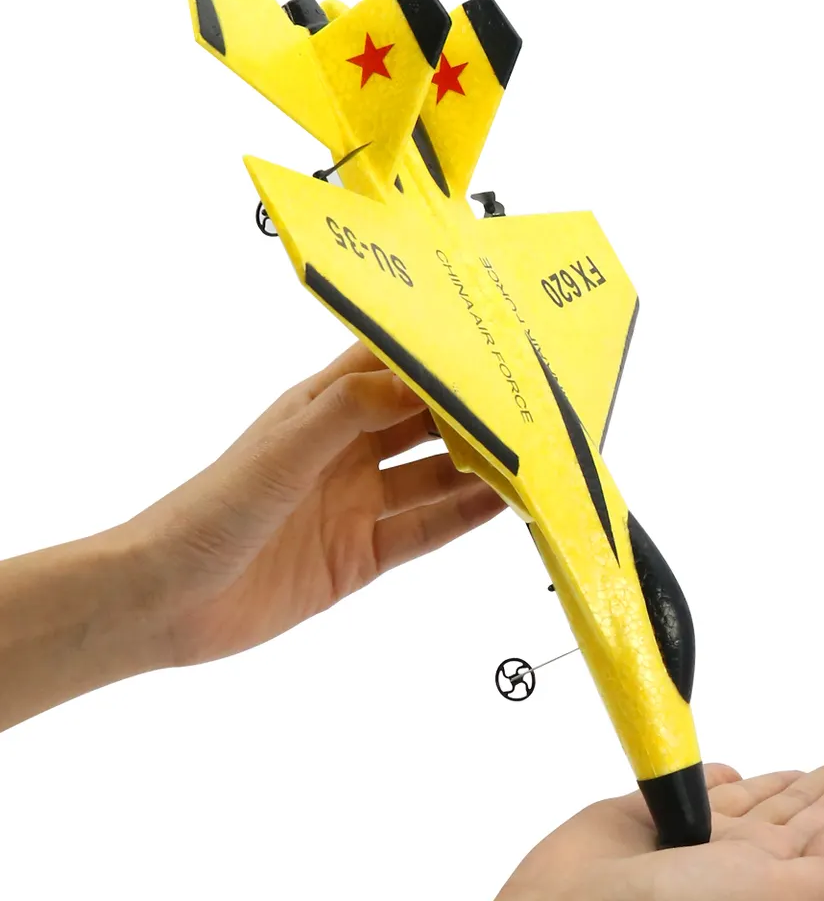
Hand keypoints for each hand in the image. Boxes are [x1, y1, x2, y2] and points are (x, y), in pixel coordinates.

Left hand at [127, 342, 505, 665]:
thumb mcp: (284, 449)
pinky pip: (423, 530)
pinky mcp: (361, 554)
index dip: (437, 354)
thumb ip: (350, 410)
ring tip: (533, 457)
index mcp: (322, 410)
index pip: (390, 367)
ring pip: (431, 478)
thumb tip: (421, 380)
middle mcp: (345, 451)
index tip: (491, 345)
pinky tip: (502, 505)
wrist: (168, 600)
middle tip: (529, 406)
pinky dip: (463, 518)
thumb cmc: (212, 509)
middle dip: (471, 414)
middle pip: (422, 423)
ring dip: (477, 467)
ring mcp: (356, 503)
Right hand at [497, 762, 823, 900]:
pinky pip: (688, 788)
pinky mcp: (646, 813)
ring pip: (745, 799)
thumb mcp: (766, 894)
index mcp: (768, 876)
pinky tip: (727, 771)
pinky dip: (710, 776)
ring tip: (802, 770)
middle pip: (790, 813)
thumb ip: (817, 874)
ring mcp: (690, 834)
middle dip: (818, 790)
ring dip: (775, 782)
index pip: (822, 833)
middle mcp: (733, 857)